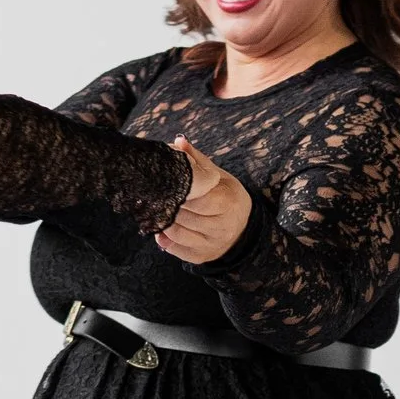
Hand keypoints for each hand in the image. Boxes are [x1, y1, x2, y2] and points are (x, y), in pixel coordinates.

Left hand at [158, 144, 251, 264]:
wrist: (244, 230)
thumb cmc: (228, 197)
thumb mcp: (220, 177)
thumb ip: (199, 161)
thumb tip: (179, 141)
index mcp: (228, 203)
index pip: (196, 197)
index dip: (179, 191)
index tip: (166, 183)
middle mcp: (222, 227)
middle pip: (183, 215)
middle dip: (168, 204)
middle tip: (155, 195)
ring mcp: (212, 244)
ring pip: (176, 232)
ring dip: (163, 221)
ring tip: (158, 209)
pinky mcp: (202, 257)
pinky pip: (175, 249)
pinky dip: (164, 238)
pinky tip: (162, 227)